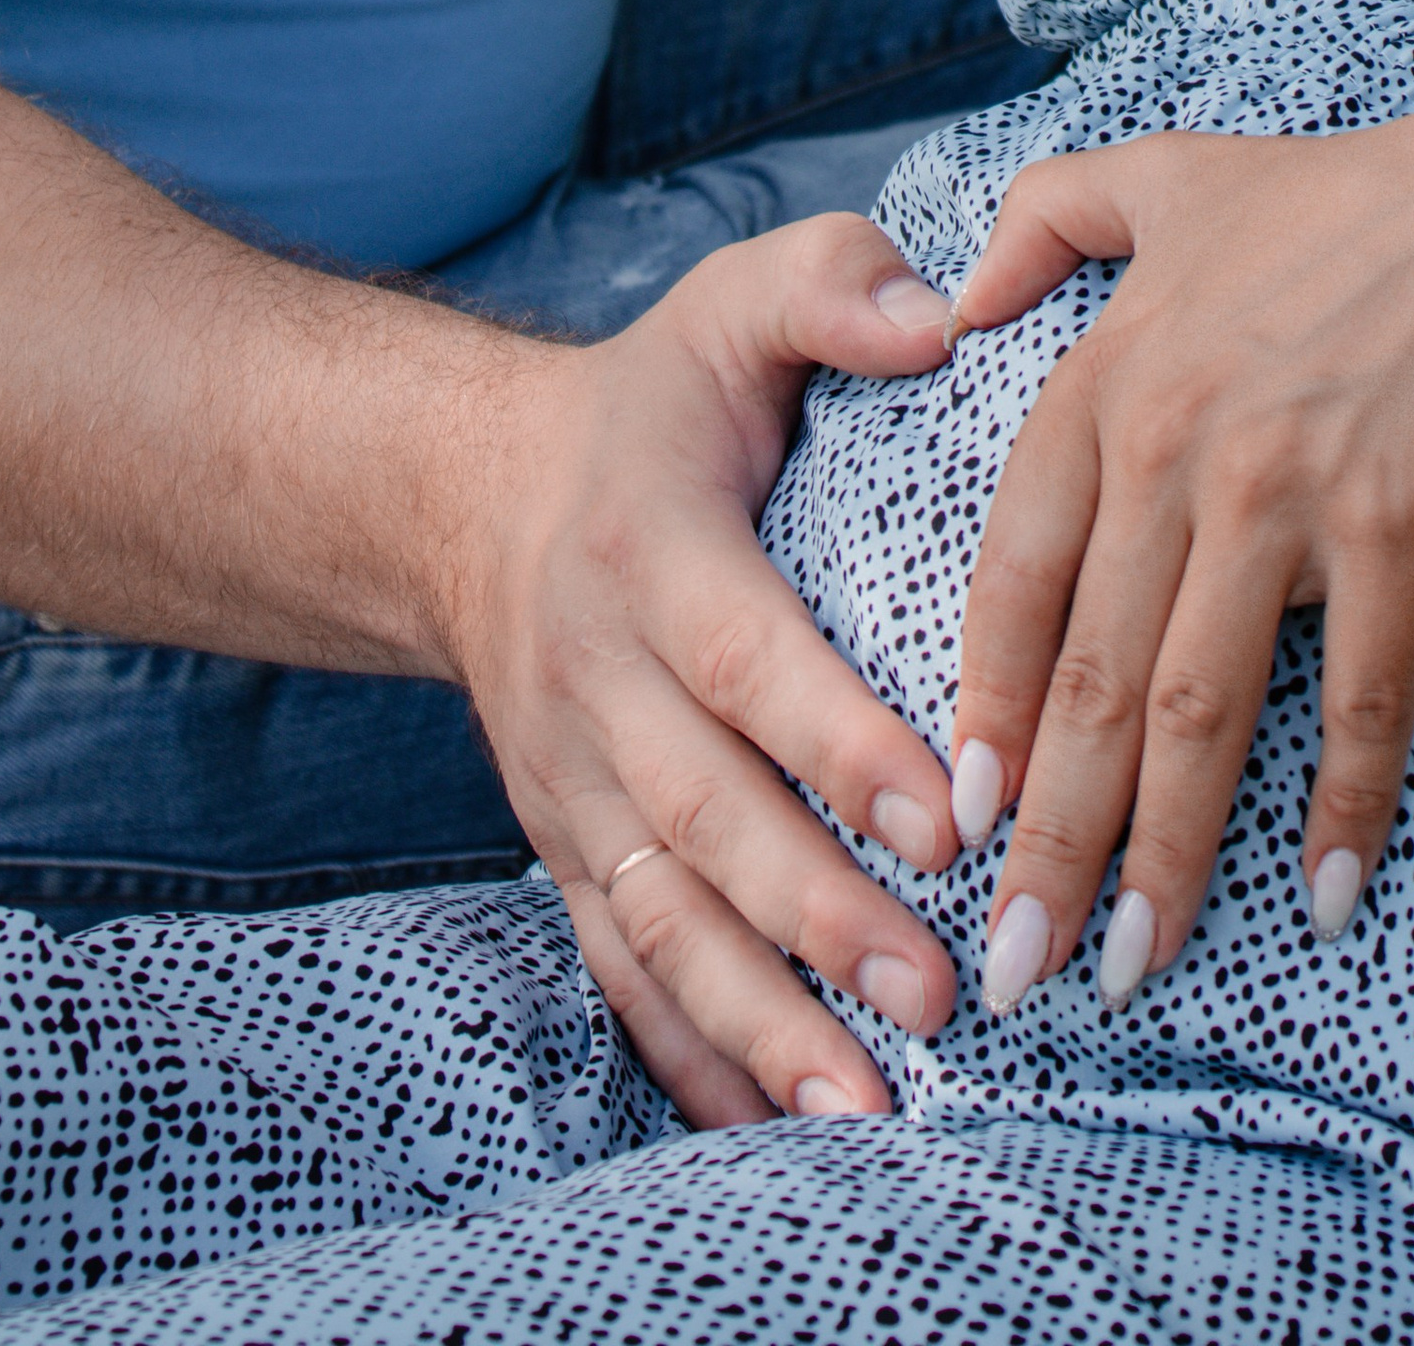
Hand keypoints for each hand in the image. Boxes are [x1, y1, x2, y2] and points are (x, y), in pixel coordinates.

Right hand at [440, 213, 967, 1124]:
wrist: (470, 497)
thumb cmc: (654, 404)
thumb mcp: (731, 306)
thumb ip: (834, 287)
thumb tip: (943, 317)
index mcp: (651, 550)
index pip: (749, 660)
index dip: (838, 743)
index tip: (941, 816)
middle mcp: (596, 682)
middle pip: (706, 819)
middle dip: (818, 915)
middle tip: (934, 991)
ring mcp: (570, 783)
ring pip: (656, 920)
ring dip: (759, 1020)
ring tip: (867, 1107)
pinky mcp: (566, 850)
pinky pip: (616, 969)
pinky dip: (686, 1055)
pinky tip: (771, 1126)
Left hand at [945, 105, 1413, 1016]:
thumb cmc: (1329, 203)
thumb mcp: (1161, 174)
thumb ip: (1039, 219)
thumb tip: (951, 296)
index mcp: (1108, 382)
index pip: (1015, 575)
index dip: (981, 703)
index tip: (955, 814)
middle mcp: (1179, 453)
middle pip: (1094, 679)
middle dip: (1048, 836)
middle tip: (1011, 963)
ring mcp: (1287, 498)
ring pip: (1204, 710)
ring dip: (1166, 853)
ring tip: (1130, 964)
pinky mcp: (1396, 531)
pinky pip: (1360, 694)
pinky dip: (1342, 801)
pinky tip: (1324, 896)